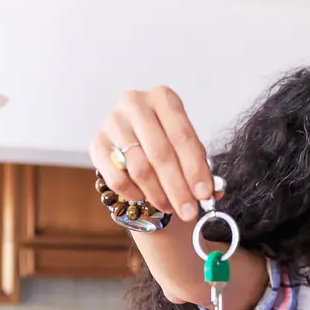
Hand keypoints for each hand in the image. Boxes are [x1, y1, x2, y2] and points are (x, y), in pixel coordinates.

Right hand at [89, 86, 214, 222]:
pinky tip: (146, 199)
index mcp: (163, 98)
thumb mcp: (188, 147)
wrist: (137, 138)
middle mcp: (135, 103)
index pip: (182, 136)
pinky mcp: (97, 142)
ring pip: (139, 168)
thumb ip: (200, 167)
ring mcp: (112, 122)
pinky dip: (134, 193)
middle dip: (178, 188)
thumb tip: (213, 192)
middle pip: (160, 154)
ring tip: (171, 207)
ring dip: (158, 194)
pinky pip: (116, 177)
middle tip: (189, 211)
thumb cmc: (167, 140)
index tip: (204, 194)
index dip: (195, 169)